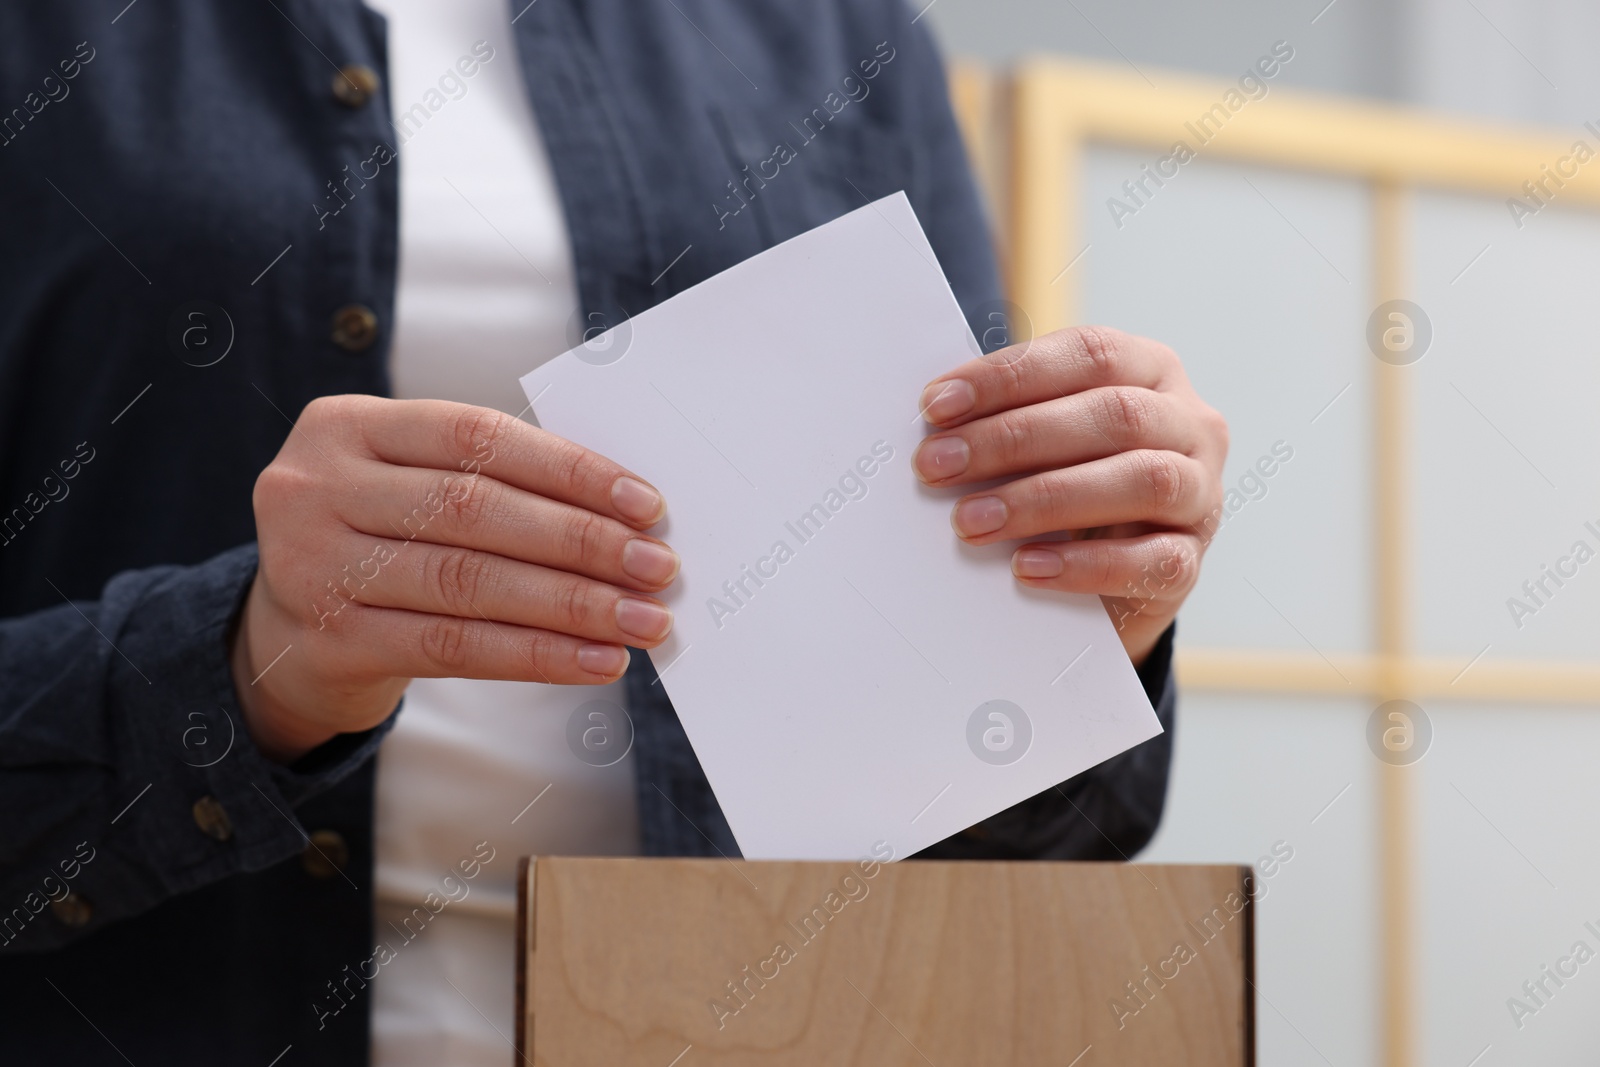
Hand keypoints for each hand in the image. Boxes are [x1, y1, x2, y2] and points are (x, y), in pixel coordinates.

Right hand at [230, 396, 678, 763]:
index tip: (645, 504)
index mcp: (346, 426)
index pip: (476, 437)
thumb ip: (492, 482)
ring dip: (572, 604)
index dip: (568, 470)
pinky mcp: (330, 642)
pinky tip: (596, 661)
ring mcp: (311, 567)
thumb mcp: (410, 487)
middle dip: (581, 542)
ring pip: (469, 582)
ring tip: (643, 619)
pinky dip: (537, 655)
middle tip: (657, 567)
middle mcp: (316, 488)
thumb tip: (627, 514)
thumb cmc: (381, 543)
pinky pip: (454, 647)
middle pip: (475, 510)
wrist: (285, 636)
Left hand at [913, 326, 1227, 666]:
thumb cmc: (1069, 482)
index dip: (1011, 376)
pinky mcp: (1191, 562)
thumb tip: (937, 427)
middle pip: (1114, 415)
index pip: (1090, 354)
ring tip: (970, 521)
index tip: (936, 405)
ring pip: (1142, 482)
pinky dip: (1083, 565)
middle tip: (937, 465)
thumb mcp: (1046, 440)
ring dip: (1044, 500)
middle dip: (1014, 439)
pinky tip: (1025, 567)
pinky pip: (1151, 561)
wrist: (1114, 573)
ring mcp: (1201, 494)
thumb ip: (1011, 420)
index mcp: (1152, 371)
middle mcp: (1190, 424)